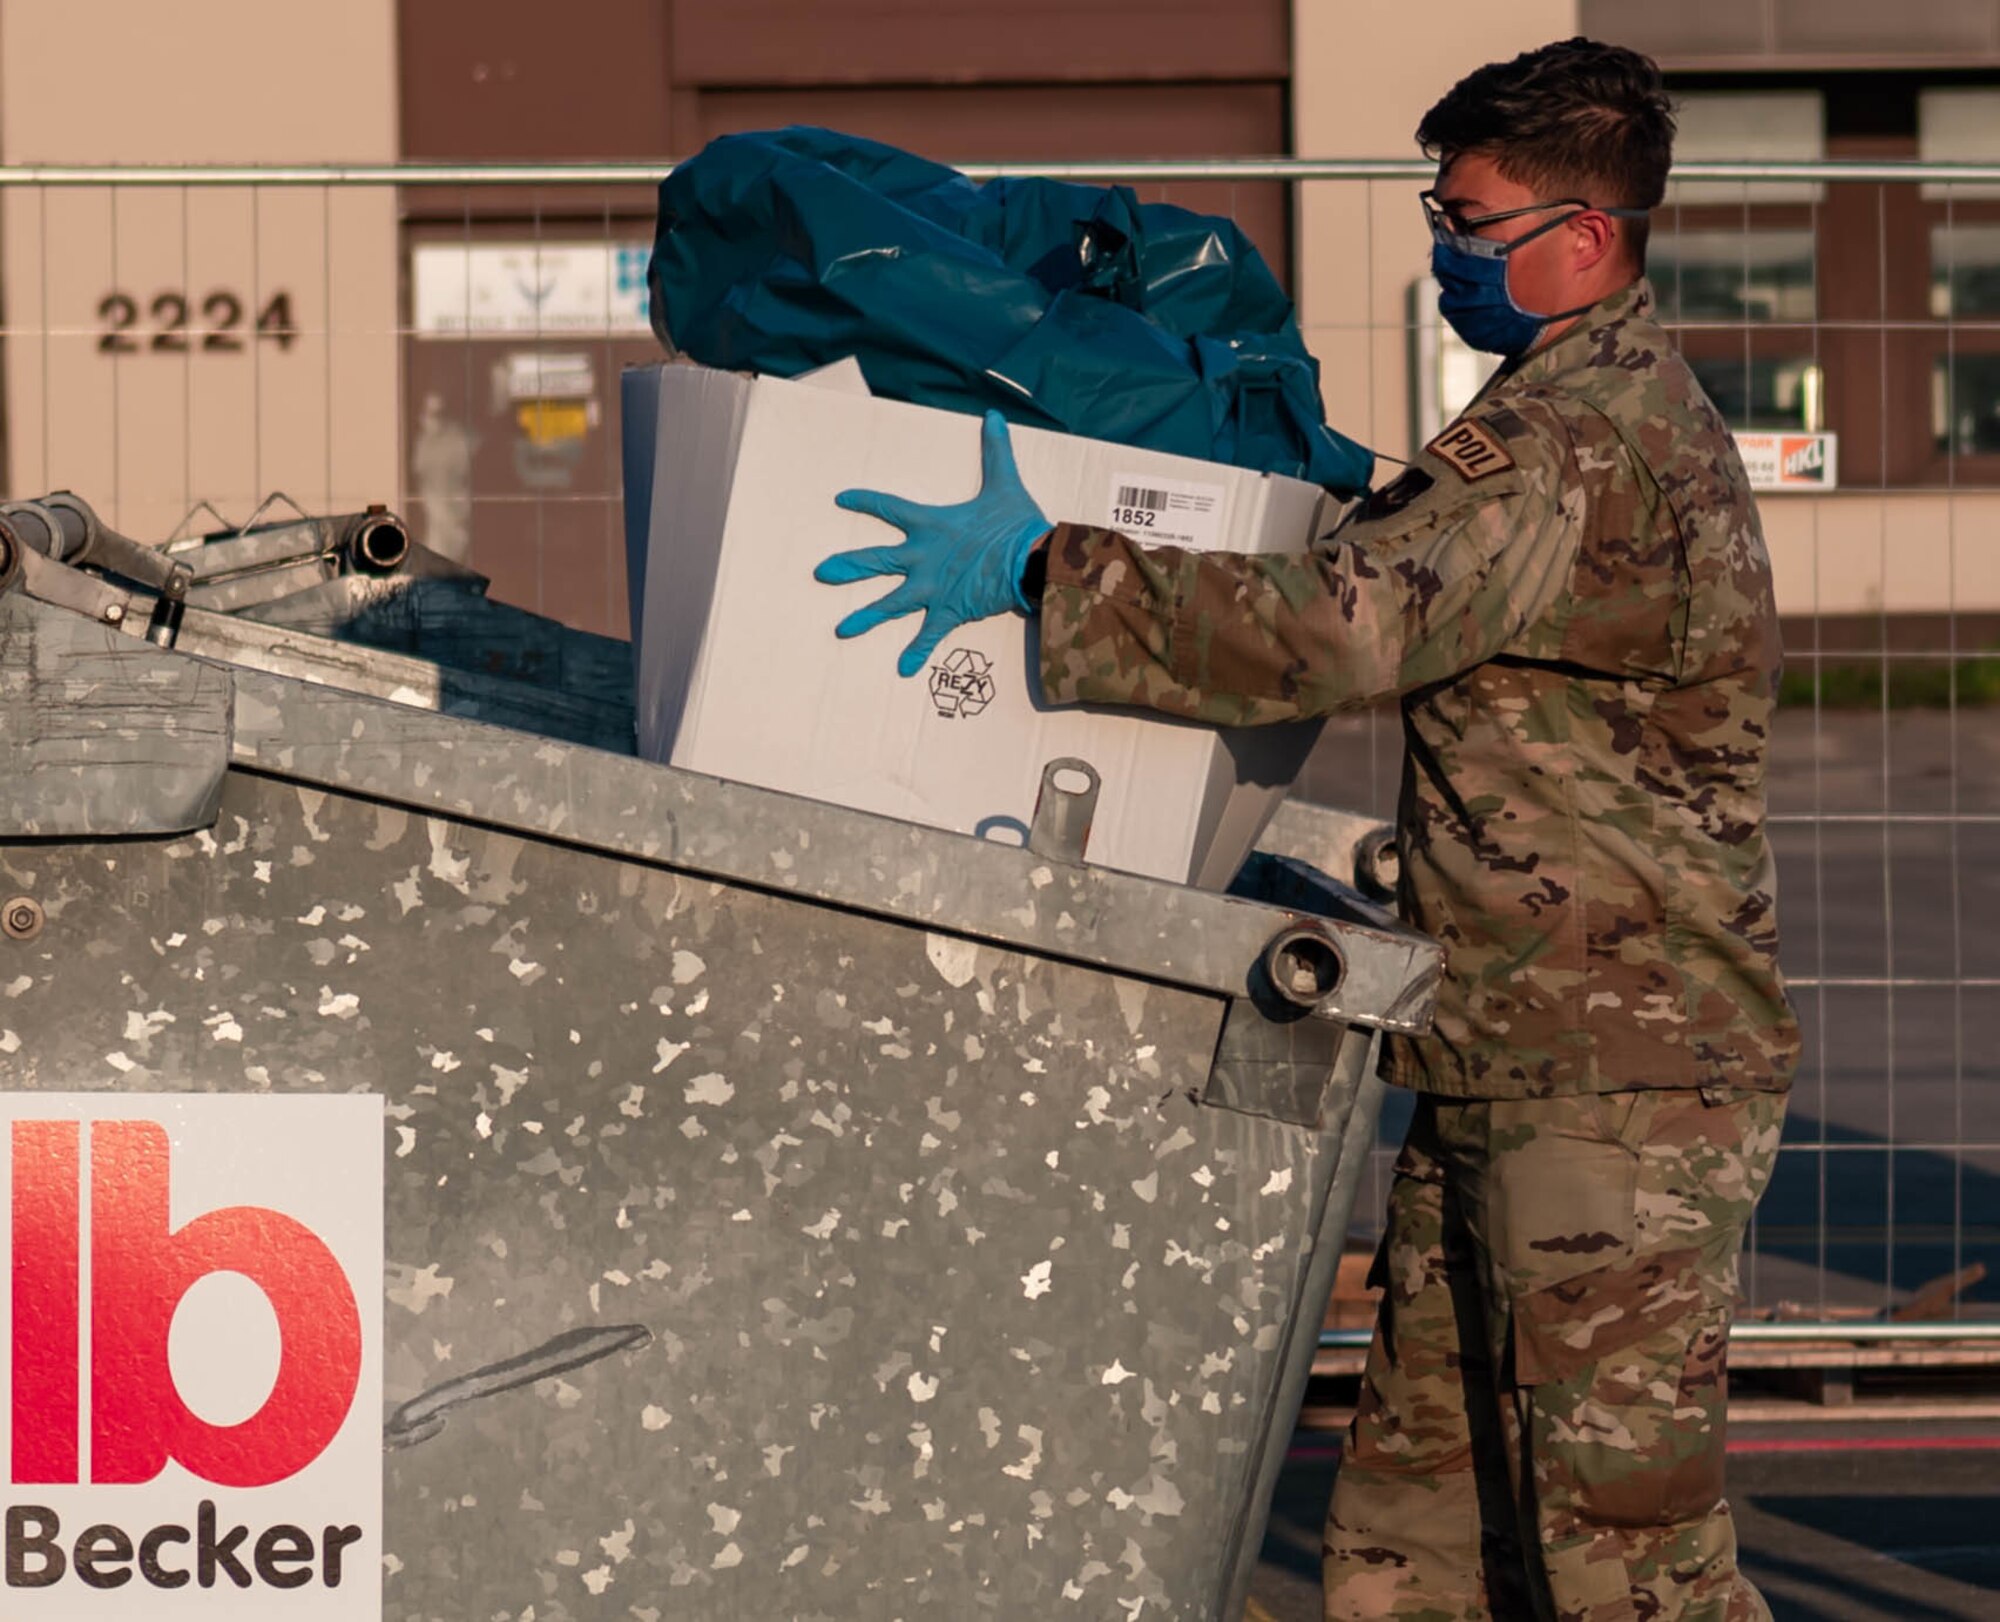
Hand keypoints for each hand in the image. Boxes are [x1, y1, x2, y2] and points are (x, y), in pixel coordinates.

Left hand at [815, 410, 1049, 677]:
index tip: (841, 499)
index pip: (889, 508)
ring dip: (865, 617)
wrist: (1032, 559)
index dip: (865, 502)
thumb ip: (995, 450)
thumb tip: (995, 416)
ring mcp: (932, 588)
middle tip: (821, 573)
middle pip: (875, 561)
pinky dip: (916, 652)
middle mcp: (923, 558)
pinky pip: (928, 635)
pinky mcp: (949, 611)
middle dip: (847, 567)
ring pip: (890, 604)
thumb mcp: (1004, 482)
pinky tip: (901, 670)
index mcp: (931, 524)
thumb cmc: (1016, 523)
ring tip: (841, 630)